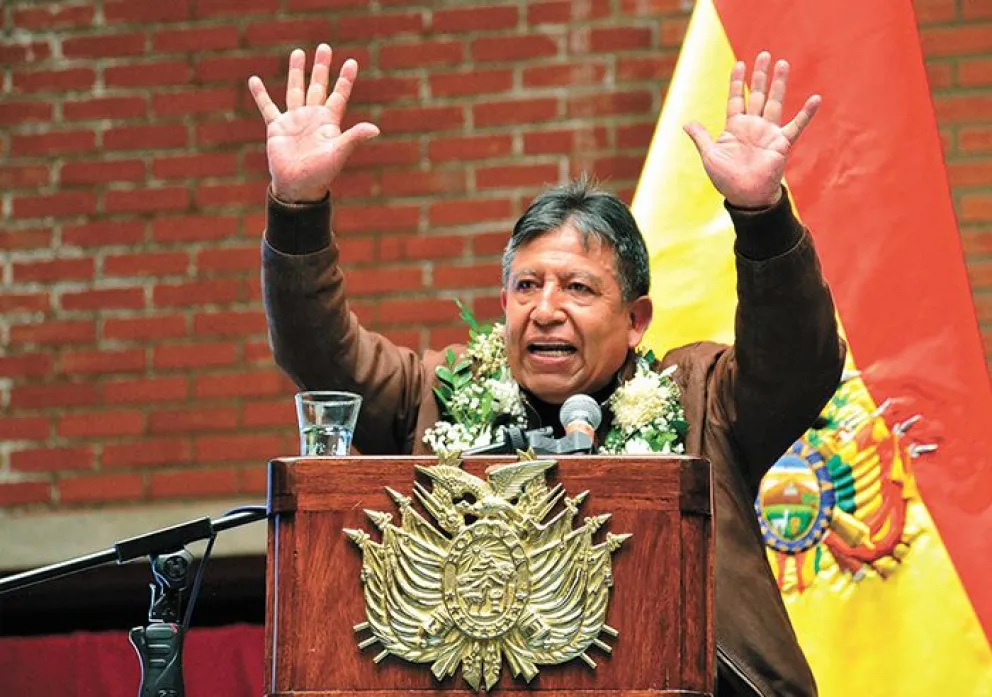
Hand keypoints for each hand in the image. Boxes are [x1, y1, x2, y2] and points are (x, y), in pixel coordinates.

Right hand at [249, 44, 379, 202]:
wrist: (298, 187)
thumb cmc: (321, 173)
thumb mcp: (338, 153)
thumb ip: (354, 137)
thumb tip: (375, 129)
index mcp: (329, 122)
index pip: (339, 95)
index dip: (345, 79)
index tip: (352, 62)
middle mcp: (312, 117)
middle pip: (318, 86)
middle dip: (321, 67)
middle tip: (324, 47)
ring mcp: (295, 120)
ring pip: (296, 90)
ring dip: (297, 72)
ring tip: (298, 52)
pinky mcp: (277, 128)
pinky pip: (268, 107)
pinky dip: (261, 95)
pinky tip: (254, 80)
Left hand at [683, 52, 820, 208]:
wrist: (745, 197)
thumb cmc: (726, 179)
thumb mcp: (710, 155)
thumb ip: (701, 137)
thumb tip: (686, 123)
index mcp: (735, 127)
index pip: (735, 99)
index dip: (736, 82)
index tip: (739, 63)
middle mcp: (753, 126)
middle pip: (756, 95)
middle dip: (759, 75)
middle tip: (764, 54)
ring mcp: (768, 133)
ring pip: (774, 102)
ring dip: (778, 83)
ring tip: (782, 63)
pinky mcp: (781, 143)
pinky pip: (796, 125)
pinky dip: (806, 113)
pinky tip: (815, 99)